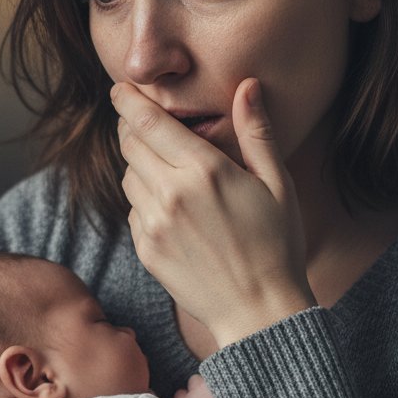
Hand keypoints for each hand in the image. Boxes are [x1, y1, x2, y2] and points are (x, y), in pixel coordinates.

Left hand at [113, 77, 315, 346]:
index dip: (128, 101)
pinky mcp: (146, 250)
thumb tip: (248, 86)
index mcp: (204, 171)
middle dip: (132, 128)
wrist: (259, 311)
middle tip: (142, 122)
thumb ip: (257, 133)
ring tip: (168, 171)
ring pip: (128, 177)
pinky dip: (145, 202)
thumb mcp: (278, 184)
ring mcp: (154, 224)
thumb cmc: (278, 244)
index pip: (149, 122)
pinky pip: (133, 211)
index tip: (119, 88)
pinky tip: (173, 210)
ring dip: (140, 166)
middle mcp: (171, 194)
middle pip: (130, 145)